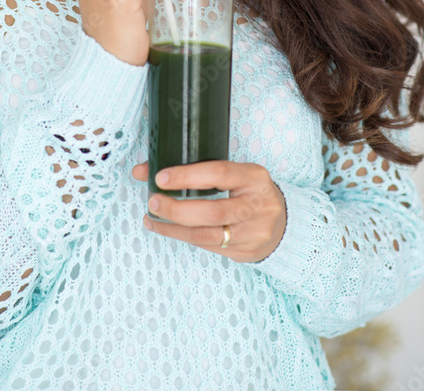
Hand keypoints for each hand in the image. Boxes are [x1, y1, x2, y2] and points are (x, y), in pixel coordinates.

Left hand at [131, 160, 286, 262]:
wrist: (282, 221)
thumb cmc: (248, 191)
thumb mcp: (232, 172)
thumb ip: (192, 169)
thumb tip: (141, 170)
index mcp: (255, 177)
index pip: (219, 173)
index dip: (187, 176)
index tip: (160, 177)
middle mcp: (258, 206)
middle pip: (213, 211)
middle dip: (176, 209)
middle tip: (153, 202)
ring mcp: (254, 233)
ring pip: (207, 235)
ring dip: (174, 229)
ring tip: (152, 218)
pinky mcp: (246, 253)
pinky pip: (209, 247)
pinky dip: (184, 238)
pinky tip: (168, 230)